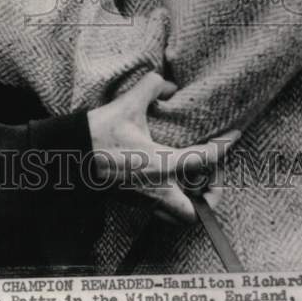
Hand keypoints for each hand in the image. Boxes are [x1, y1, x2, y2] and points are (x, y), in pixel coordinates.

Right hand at [87, 72, 236, 224]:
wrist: (67, 155)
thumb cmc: (99, 133)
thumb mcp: (127, 104)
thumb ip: (152, 87)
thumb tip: (168, 85)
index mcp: (161, 166)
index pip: (205, 159)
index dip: (224, 146)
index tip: (234, 136)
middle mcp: (156, 190)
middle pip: (194, 214)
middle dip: (209, 200)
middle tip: (210, 177)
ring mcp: (142, 200)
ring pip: (177, 216)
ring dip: (189, 201)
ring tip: (191, 179)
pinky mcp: (131, 201)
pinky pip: (160, 208)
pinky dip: (171, 198)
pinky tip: (166, 176)